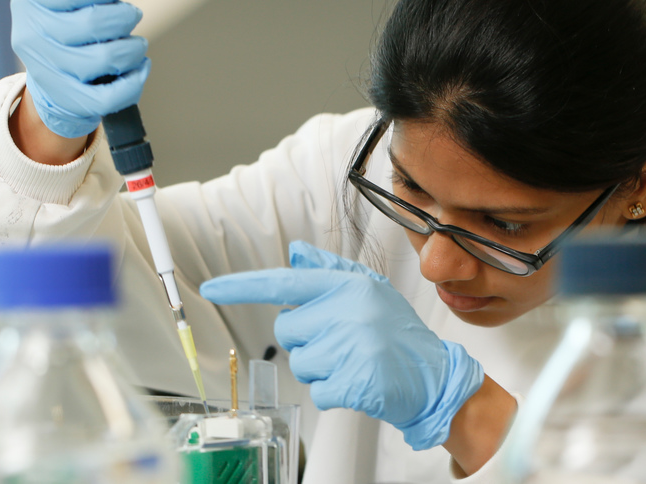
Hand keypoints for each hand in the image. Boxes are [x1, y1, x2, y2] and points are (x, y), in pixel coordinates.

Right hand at [11, 0, 149, 138]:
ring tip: (135, 45)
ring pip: (106, 59)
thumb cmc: (66, 23)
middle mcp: (32, 36)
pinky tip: (140, 68)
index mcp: (30, 1)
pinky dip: (134, 81)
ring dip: (133, 49)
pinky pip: (109, 97)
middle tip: (132, 15)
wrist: (49, 67)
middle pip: (94, 23)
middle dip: (125, 17)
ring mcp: (47, 71)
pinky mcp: (66, 100)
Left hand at [200, 241, 483, 450]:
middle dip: (308, 342)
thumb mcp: (368, 292)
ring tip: (354, 363)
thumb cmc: (397, 334)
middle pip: (288, 331)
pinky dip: (334, 394)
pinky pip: (318, 392)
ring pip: (301, 365)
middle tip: (343, 343)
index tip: (210, 290)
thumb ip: (327, 272)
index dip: (242, 287)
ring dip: (322, 371)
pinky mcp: (354, 381)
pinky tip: (358, 383)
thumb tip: (294, 252)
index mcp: (347, 287)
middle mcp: (347, 312)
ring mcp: (351, 347)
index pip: (283, 284)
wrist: (435, 376)